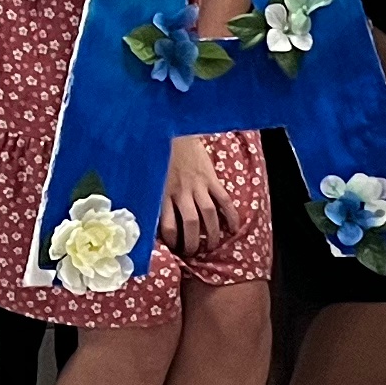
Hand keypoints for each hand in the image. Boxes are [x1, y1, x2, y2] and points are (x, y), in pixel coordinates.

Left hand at [162, 135, 235, 253]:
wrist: (173, 131)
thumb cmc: (159, 158)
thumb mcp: (151, 180)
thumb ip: (153, 199)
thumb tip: (151, 221)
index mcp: (163, 195)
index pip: (168, 227)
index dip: (173, 242)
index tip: (175, 248)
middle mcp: (181, 193)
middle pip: (190, 224)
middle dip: (194, 243)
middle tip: (195, 253)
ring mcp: (198, 185)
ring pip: (208, 215)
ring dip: (212, 233)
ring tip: (213, 245)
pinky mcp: (211, 178)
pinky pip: (224, 200)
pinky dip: (231, 215)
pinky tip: (234, 228)